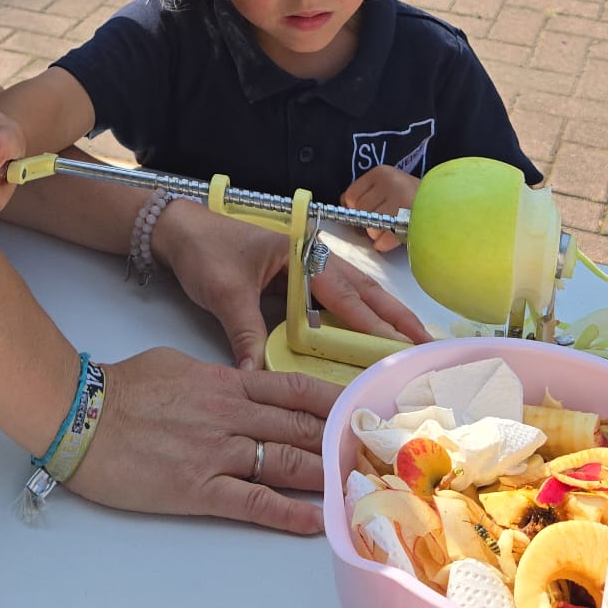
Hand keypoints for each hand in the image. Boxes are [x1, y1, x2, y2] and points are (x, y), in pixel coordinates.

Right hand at [72, 347, 334, 534]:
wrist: (80, 415)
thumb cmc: (120, 387)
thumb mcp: (175, 365)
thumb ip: (213, 378)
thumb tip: (236, 386)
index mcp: (225, 382)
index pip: (292, 388)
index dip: (330, 401)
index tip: (358, 410)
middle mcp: (230, 415)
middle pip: (299, 427)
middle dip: (338, 441)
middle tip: (370, 455)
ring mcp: (216, 453)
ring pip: (285, 463)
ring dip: (324, 476)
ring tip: (355, 489)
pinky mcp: (197, 489)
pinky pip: (252, 502)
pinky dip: (287, 513)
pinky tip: (314, 522)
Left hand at [153, 199, 427, 368]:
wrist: (179, 230)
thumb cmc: (205, 252)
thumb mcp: (225, 294)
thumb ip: (244, 334)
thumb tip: (254, 377)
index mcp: (301, 256)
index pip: (345, 295)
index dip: (374, 324)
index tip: (401, 346)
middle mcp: (312, 259)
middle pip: (364, 291)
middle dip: (397, 318)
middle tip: (428, 344)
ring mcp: (308, 267)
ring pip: (356, 293)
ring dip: (384, 315)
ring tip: (413, 341)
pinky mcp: (298, 279)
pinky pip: (337, 299)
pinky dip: (360, 314)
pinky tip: (372, 333)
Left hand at [340, 165, 418, 252]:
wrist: (445, 205)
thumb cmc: (412, 198)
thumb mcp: (389, 186)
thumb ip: (368, 193)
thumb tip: (344, 208)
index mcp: (381, 172)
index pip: (350, 196)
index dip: (356, 208)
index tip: (367, 212)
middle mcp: (390, 183)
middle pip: (360, 212)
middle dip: (368, 222)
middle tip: (382, 223)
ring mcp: (401, 201)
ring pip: (370, 227)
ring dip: (377, 233)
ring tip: (391, 228)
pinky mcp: (409, 220)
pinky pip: (383, 240)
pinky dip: (385, 244)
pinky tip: (394, 238)